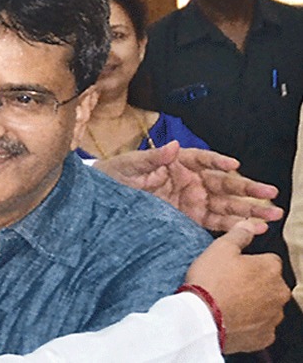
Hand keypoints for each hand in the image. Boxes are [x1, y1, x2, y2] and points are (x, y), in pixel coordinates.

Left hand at [93, 141, 282, 230]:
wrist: (102, 200)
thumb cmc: (116, 175)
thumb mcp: (131, 164)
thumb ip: (153, 157)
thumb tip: (174, 145)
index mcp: (179, 162)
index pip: (204, 159)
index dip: (219, 162)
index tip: (233, 166)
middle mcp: (191, 180)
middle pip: (223, 183)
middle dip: (247, 189)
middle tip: (270, 193)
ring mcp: (193, 200)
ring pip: (226, 204)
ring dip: (249, 210)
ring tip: (272, 216)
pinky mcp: (190, 218)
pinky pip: (215, 222)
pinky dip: (233, 226)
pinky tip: (252, 229)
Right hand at [185, 219, 289, 352]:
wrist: (202, 318)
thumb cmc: (211, 282)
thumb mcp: (220, 248)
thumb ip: (239, 234)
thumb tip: (249, 225)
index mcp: (271, 269)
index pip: (269, 260)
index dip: (250, 262)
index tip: (236, 266)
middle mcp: (278, 293)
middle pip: (270, 284)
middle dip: (255, 283)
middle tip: (230, 283)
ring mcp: (273, 317)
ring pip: (266, 305)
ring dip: (253, 303)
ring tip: (228, 300)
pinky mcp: (265, 336)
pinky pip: (260, 326)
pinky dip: (250, 322)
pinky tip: (232, 316)